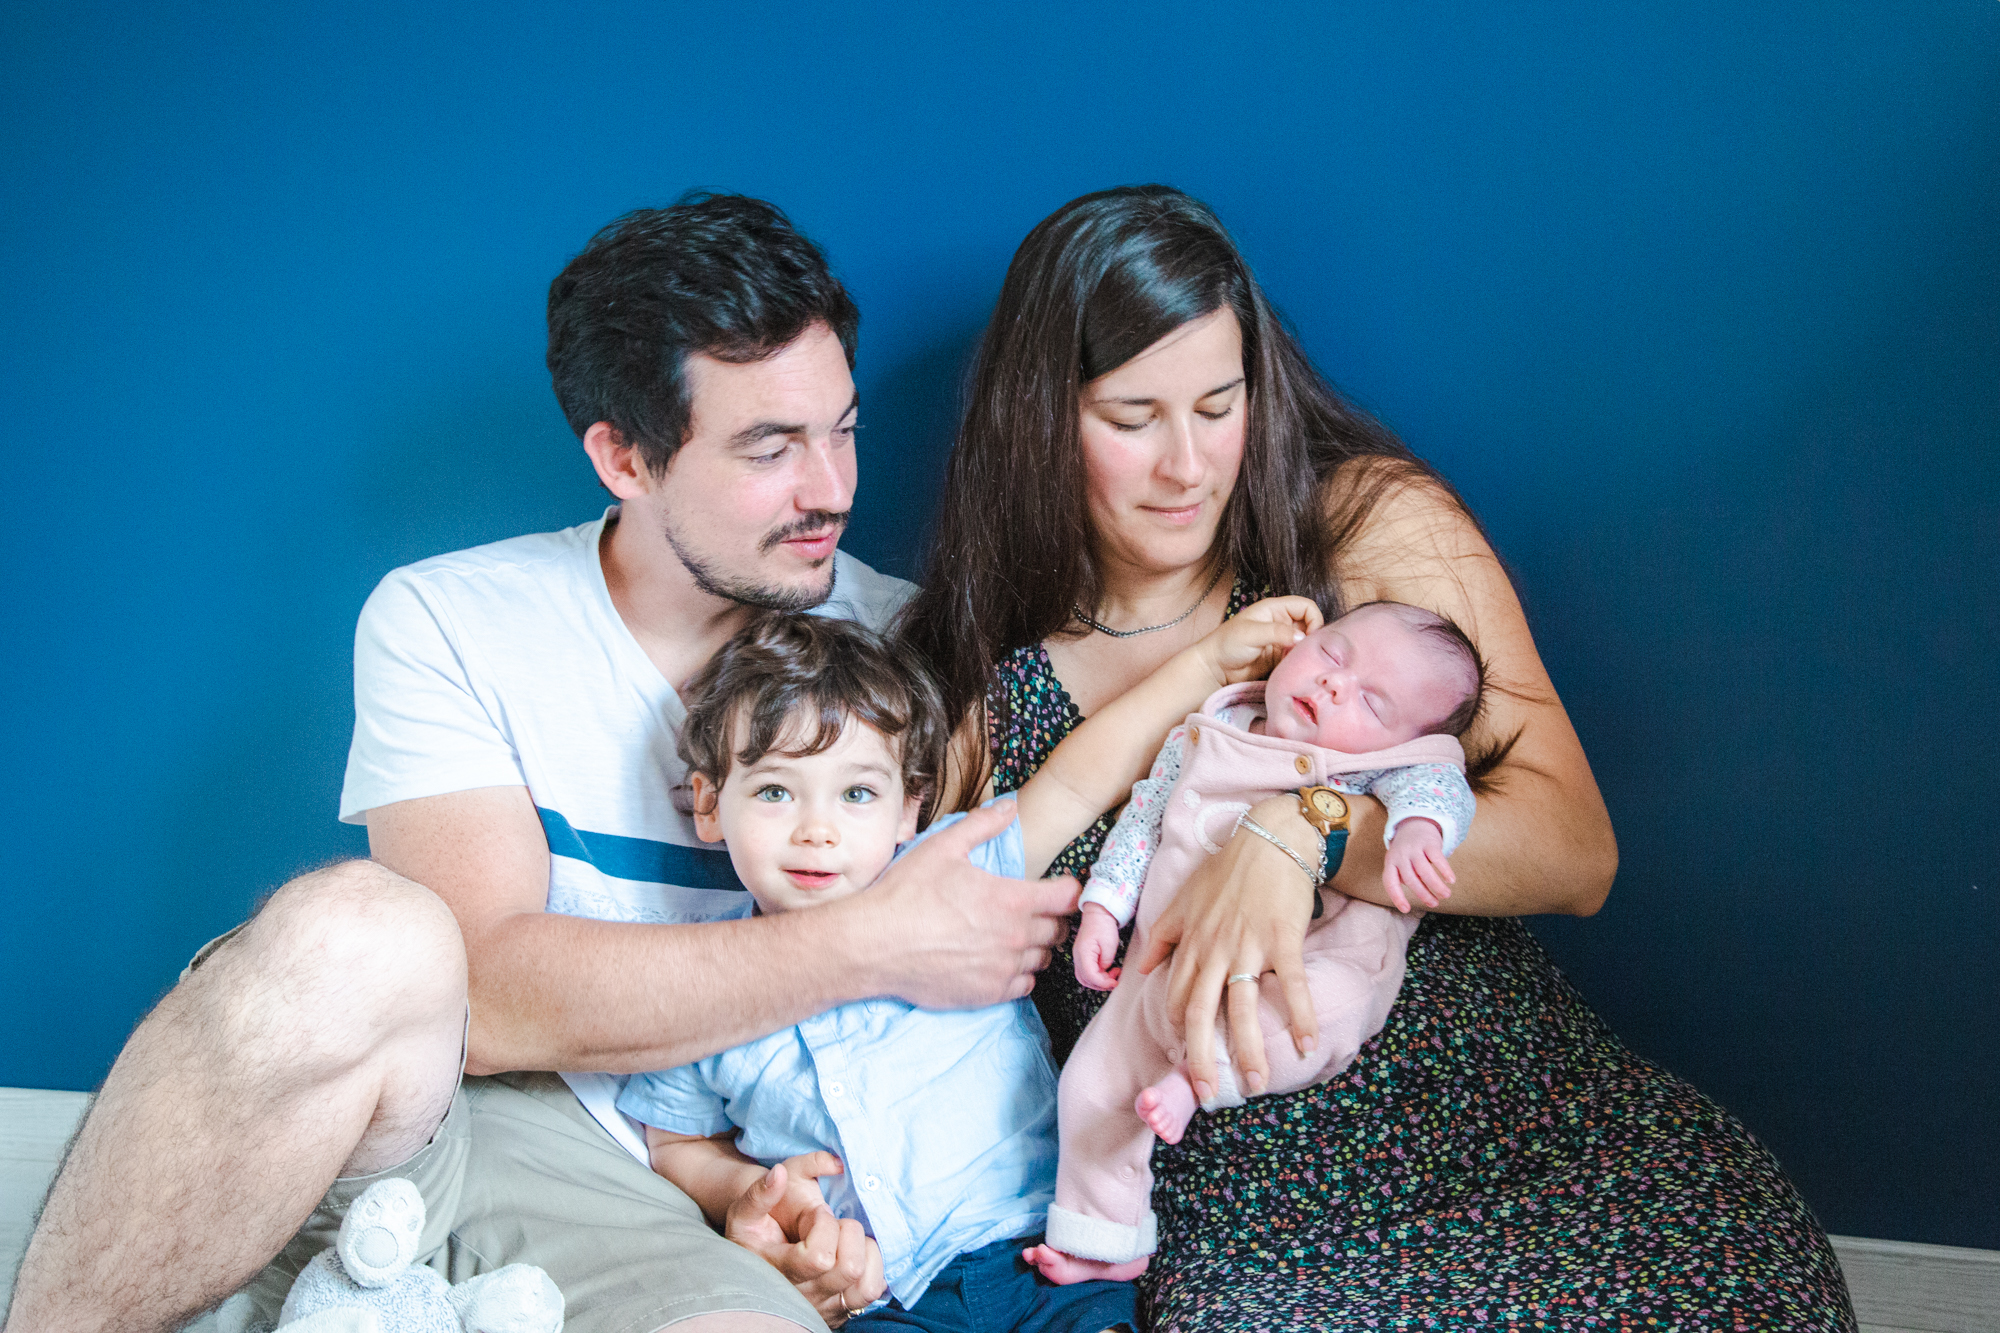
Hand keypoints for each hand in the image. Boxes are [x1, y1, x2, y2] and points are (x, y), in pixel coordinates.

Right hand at [722, 1156, 885, 1323]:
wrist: (755, 1266)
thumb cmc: (753, 1235)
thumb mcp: (744, 1214)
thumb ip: (759, 1194)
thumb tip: (779, 1174)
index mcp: (783, 1271)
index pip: (820, 1258)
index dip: (825, 1227)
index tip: (817, 1213)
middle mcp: (807, 1294)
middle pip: (849, 1268)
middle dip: (849, 1234)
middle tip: (834, 1224)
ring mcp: (826, 1304)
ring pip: (866, 1285)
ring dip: (864, 1251)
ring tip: (846, 1238)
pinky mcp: (841, 1308)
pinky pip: (872, 1291)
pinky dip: (873, 1266)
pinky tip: (856, 1250)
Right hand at [847, 800, 1078, 1008]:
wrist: (873, 945)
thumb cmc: (906, 894)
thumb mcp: (943, 847)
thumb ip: (982, 825)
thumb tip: (1010, 807)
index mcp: (1011, 900)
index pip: (1067, 897)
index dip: (1068, 889)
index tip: (1059, 888)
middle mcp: (1015, 937)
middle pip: (1058, 930)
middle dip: (1051, 917)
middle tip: (1033, 910)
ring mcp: (1003, 969)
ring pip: (1042, 959)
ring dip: (1035, 946)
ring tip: (1014, 935)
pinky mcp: (989, 994)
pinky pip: (1024, 985)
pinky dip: (1019, 973)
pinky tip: (1000, 960)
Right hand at [1073, 902, 1123, 989]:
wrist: (1098, 913)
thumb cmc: (1103, 925)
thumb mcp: (1109, 945)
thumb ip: (1106, 962)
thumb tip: (1104, 972)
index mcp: (1083, 953)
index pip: (1090, 976)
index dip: (1103, 983)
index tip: (1114, 982)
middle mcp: (1078, 957)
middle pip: (1085, 980)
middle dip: (1100, 985)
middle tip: (1114, 981)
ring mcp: (1079, 957)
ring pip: (1085, 978)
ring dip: (1099, 981)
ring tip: (1112, 975)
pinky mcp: (1083, 956)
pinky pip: (1087, 971)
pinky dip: (1097, 976)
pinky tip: (1108, 971)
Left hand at [1131, 794, 1319, 1103]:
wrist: (1270, 838)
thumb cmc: (1228, 870)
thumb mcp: (1183, 900)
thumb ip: (1163, 937)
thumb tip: (1141, 971)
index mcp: (1192, 945)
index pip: (1178, 1000)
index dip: (1180, 1035)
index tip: (1186, 1062)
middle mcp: (1215, 951)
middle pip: (1201, 1015)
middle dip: (1202, 1059)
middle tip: (1208, 1093)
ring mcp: (1249, 947)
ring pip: (1242, 1010)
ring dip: (1250, 1051)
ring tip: (1257, 1084)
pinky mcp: (1283, 940)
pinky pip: (1293, 987)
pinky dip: (1300, 1017)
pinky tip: (1306, 1044)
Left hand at [1191, 596, 1322, 685]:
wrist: (1214, 669)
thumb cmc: (1227, 644)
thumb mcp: (1251, 634)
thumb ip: (1277, 633)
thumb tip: (1302, 637)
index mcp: (1275, 609)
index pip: (1306, 607)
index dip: (1314, 619)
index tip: (1309, 637)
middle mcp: (1281, 623)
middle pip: (1310, 625)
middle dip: (1311, 638)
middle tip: (1304, 652)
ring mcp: (1282, 641)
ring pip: (1305, 643)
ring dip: (1305, 652)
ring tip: (1297, 662)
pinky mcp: (1280, 658)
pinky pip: (1298, 658)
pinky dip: (1299, 663)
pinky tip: (1293, 669)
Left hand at [1382, 818, 1452, 912]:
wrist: (1414, 823)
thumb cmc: (1408, 852)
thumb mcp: (1400, 863)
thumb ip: (1407, 877)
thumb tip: (1423, 895)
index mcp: (1391, 862)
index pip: (1390, 883)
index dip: (1397, 897)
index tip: (1406, 910)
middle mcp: (1400, 855)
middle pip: (1411, 879)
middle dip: (1424, 894)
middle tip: (1434, 904)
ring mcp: (1414, 848)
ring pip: (1425, 871)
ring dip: (1436, 886)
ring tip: (1446, 895)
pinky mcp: (1429, 842)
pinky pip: (1437, 858)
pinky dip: (1445, 870)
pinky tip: (1451, 880)